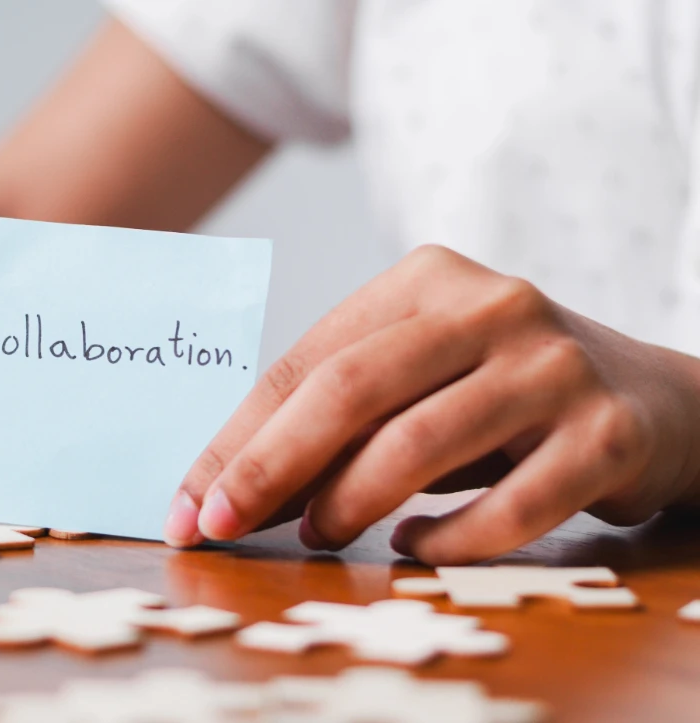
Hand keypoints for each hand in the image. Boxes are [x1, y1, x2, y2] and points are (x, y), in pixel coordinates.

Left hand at [163, 245, 699, 563]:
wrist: (657, 401)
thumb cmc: (499, 395)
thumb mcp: (416, 381)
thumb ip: (336, 419)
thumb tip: (225, 489)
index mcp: (425, 280)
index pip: (305, 362)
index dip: (236, 439)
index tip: (187, 504)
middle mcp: (490, 306)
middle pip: (350, 389)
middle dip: (268, 467)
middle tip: (218, 528)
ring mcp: (552, 366)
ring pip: (420, 443)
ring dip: (350, 504)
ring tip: (320, 536)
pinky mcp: (606, 433)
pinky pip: (510, 504)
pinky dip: (450, 539)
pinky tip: (418, 546)